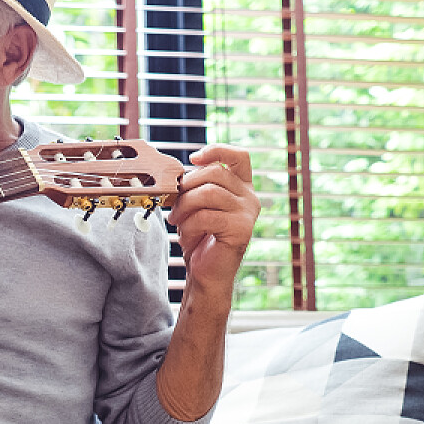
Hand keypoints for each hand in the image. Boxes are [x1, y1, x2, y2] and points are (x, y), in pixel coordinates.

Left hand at [167, 144, 258, 302]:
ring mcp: (248, 212)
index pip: (239, 156)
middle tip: (173, 207)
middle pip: (215, 173)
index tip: (193, 158)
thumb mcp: (196, 205)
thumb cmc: (200, 237)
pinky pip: (206, 216)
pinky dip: (190, 226)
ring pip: (208, 193)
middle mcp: (250, 197)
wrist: (205, 272)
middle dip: (187, 187)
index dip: (217, 151)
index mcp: (241, 187)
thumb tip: (179, 172)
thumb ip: (196, 186)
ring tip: (178, 222)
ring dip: (185, 207)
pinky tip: (188, 237)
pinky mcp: (242, 229)